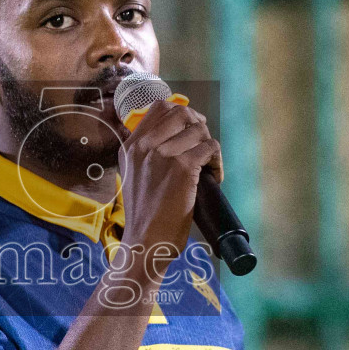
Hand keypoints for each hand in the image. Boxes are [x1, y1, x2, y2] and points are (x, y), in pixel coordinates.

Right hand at [116, 99, 223, 265]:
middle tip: (203, 147)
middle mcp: (145, 146)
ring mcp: (163, 155)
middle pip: (182, 113)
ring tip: (207, 167)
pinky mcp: (182, 169)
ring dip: (209, 147)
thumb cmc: (144, 215)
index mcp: (131, 147)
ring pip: (199, 130)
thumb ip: (146, 154)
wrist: (145, 242)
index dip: (181, 113)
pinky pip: (210, 148)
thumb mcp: (133, 176)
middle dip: (199, 126)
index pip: (160, 107)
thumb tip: (174, 137)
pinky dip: (217, 162)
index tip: (191, 129)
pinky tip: (213, 177)